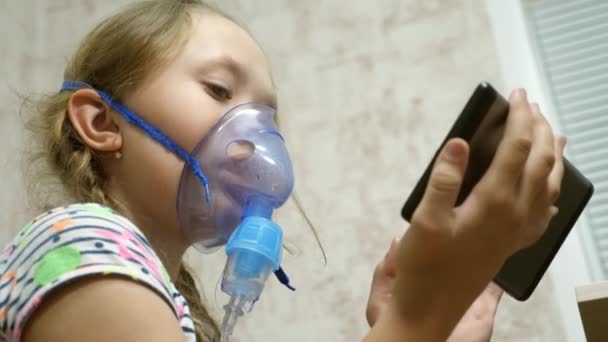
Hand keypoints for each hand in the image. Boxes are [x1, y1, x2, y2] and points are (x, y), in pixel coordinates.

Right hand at [387, 89, 565, 339]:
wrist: (432, 306)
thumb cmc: (425, 264)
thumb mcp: (426, 219)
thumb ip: (444, 179)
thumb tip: (460, 143)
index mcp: (495, 201)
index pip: (517, 148)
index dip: (518, 118)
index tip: (517, 95)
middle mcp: (515, 213)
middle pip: (539, 161)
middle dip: (538, 128)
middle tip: (531, 105)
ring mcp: (518, 230)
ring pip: (548, 184)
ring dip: (552, 155)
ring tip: (553, 135)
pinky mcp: (513, 243)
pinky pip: (544, 211)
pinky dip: (551, 191)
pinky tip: (547, 189)